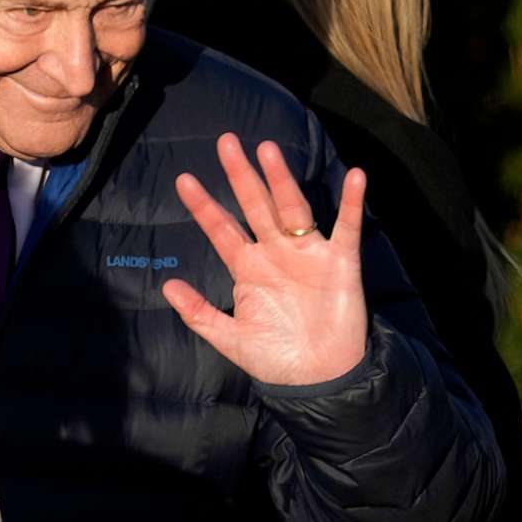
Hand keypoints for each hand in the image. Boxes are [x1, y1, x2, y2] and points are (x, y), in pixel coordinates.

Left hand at [164, 133, 369, 386]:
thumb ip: (200, 313)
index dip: (204, 206)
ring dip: (281, 179)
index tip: (183, 180)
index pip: (222, 229)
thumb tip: (166, 286)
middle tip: (225, 142)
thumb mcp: (231, 339)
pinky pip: (347, 227)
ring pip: (292, 207)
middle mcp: (276, 252)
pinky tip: (355, 175)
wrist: (319, 380)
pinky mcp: (340, 261)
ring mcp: (308, 252)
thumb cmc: (276, 359)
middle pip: (255, 205)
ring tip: (267, 150)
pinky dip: (352, 202)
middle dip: (241, 175)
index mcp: (248, 267)